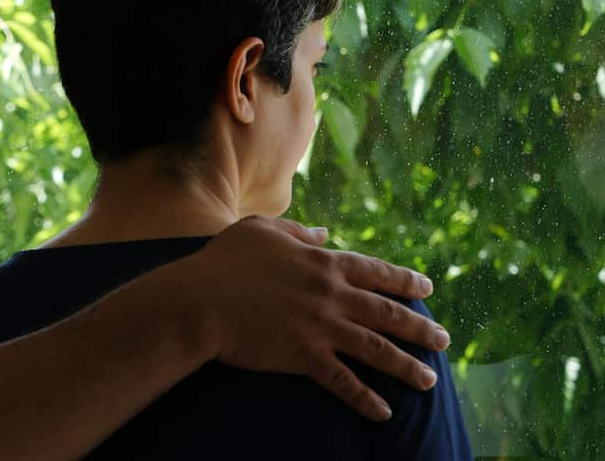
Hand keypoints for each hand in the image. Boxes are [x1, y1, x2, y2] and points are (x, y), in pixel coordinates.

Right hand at [180, 215, 448, 421]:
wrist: (199, 301)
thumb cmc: (223, 262)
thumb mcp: (260, 231)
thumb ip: (298, 232)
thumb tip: (324, 233)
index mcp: (324, 263)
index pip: (377, 272)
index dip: (406, 281)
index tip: (427, 290)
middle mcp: (331, 295)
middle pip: (388, 314)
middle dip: (420, 328)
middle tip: (443, 341)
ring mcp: (321, 328)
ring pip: (377, 349)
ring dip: (406, 366)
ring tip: (428, 380)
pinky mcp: (305, 357)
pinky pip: (344, 382)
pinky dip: (366, 399)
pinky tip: (383, 412)